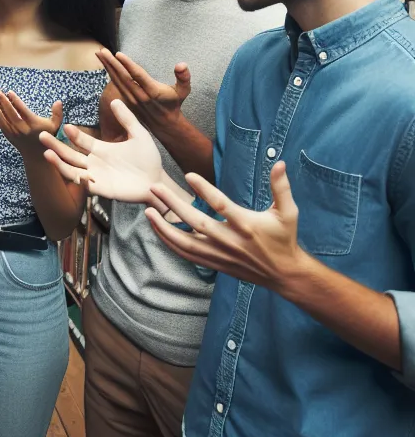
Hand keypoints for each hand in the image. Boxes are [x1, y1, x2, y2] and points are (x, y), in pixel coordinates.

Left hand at [0, 87, 62, 158]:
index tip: (9, 92)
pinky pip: (0, 122)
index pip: (22, 111)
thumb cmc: (46, 136)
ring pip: (1, 117)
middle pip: (9, 112)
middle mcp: (22, 129)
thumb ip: (57, 113)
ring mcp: (13, 132)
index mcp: (33, 124)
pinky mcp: (8, 135)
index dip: (15, 101)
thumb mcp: (55, 126)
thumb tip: (58, 101)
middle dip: (1, 100)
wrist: (36, 156)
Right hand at [38, 99, 164, 203]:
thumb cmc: (149, 159)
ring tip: (46, 154)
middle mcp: (95, 162)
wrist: (158, 181)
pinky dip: (76, 179)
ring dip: (58, 162)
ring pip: (71, 169)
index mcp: (101, 149)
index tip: (64, 125)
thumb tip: (115, 100)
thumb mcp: (138, 134)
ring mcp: (96, 176)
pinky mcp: (101, 190)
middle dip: (55, 146)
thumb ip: (127, 118)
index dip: (73, 134)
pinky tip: (72, 172)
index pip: (81, 141)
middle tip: (41, 136)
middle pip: (69, 154)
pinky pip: (84, 185)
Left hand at [98, 49, 190, 137]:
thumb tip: (181, 64)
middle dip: (112, 63)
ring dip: (107, 67)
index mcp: (153, 91)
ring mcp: (131, 99)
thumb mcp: (184, 91)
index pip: (138, 76)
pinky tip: (105, 64)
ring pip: (117, 81)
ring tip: (99, 54)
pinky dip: (110, 74)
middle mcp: (140, 96)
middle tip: (102, 51)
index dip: (128, 64)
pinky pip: (116, 85)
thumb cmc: (174, 103)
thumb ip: (184, 78)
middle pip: (123, 77)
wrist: (164, 124)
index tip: (118, 54)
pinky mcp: (126, 101)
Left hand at [145, 162, 308, 291]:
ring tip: (148, 211)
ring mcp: (220, 254)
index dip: (204, 190)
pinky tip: (158, 230)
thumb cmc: (284, 238)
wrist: (283, 273)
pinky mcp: (214, 263)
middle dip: (173, 205)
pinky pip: (186, 254)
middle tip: (155, 188)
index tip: (188, 174)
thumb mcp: (288, 212)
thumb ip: (281, 188)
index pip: (221, 205)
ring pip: (186, 243)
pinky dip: (170, 243)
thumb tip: (280, 163)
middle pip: (196, 222)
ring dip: (164, 227)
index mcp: (246, 225)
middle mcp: (230, 240)